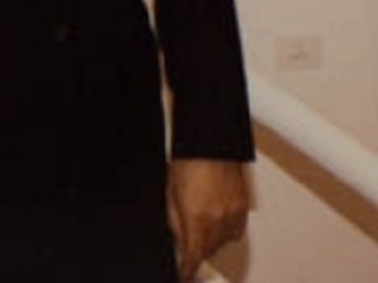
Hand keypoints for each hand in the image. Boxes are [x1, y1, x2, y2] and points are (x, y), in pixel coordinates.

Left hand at [167, 158, 248, 280]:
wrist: (212, 144)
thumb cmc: (188, 163)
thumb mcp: (171, 195)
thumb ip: (175, 222)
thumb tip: (178, 242)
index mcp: (196, 220)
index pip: (192, 257)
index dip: (186, 271)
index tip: (183, 275)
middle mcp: (218, 222)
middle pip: (208, 250)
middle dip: (196, 247)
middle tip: (188, 233)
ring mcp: (234, 217)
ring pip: (222, 242)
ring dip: (211, 238)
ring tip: (201, 216)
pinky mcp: (244, 210)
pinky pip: (235, 230)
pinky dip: (224, 228)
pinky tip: (216, 214)